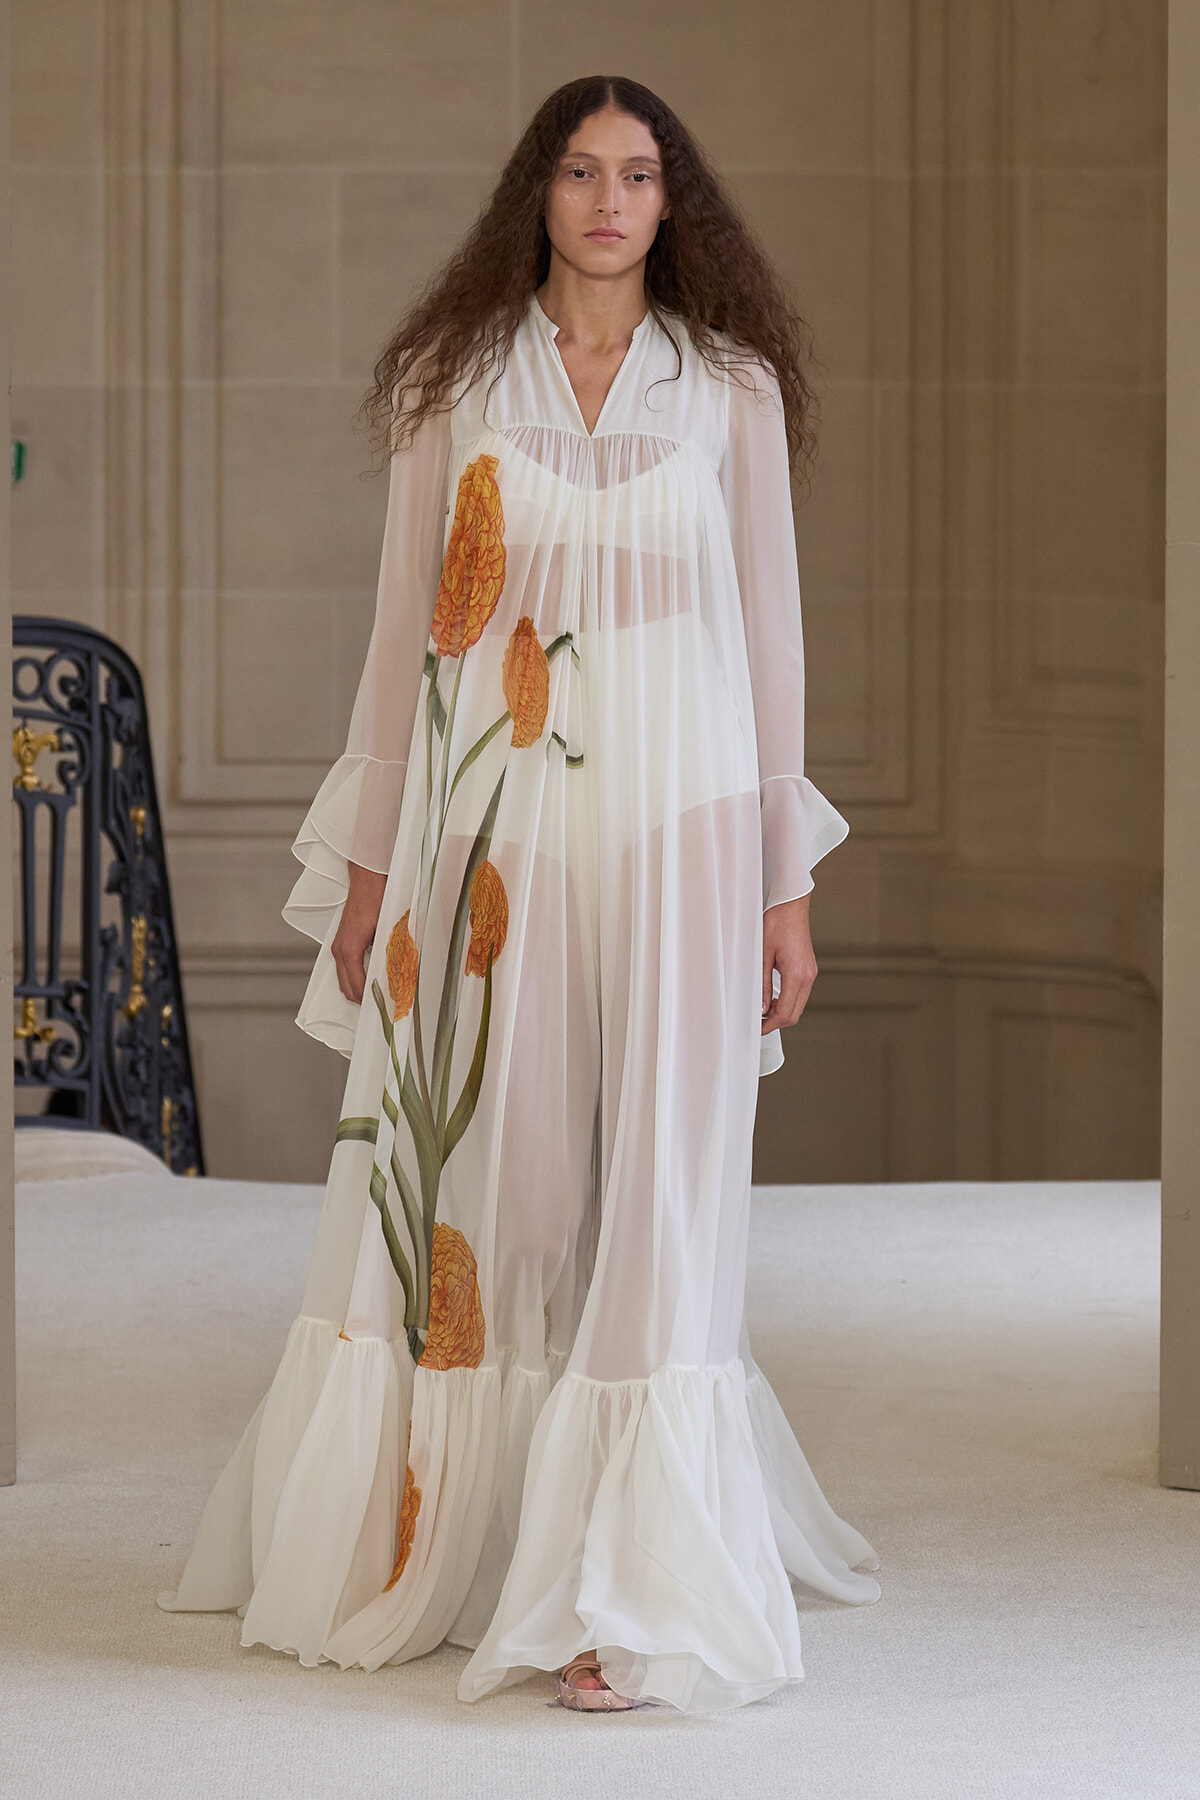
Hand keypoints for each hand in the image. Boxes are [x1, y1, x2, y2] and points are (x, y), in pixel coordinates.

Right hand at [331, 862, 387, 1004]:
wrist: (367, 880)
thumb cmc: (377, 899)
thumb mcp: (388, 929)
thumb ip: (391, 954)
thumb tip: (399, 975)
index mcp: (349, 950)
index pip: (356, 986)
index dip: (370, 1000)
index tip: (385, 1007)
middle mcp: (339, 950)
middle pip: (346, 988)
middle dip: (363, 1000)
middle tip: (384, 1006)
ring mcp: (338, 946)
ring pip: (344, 980)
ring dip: (358, 990)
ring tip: (379, 995)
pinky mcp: (341, 942)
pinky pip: (345, 969)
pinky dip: (355, 978)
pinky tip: (372, 978)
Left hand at [761, 893, 817, 1032]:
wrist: (790, 906)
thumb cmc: (776, 924)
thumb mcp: (763, 957)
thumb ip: (763, 985)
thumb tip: (762, 1008)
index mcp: (797, 975)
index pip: (786, 1013)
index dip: (770, 1025)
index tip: (758, 1028)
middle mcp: (808, 976)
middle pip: (795, 1013)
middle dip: (777, 1022)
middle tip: (758, 1022)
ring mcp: (811, 973)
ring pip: (799, 1005)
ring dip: (783, 1012)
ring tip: (764, 1010)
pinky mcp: (809, 969)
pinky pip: (801, 994)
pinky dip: (788, 1001)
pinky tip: (775, 998)